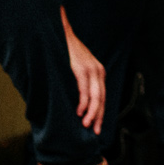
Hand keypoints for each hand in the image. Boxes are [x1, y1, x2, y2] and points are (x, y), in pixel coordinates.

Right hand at [61, 9, 105, 132]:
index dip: (101, 113)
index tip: (97, 128)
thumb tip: (75, 102)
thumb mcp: (76, 68)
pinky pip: (85, 89)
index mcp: (98, 73)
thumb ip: (80, 82)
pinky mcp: (81, 68)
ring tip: (86, 125)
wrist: (60, 33)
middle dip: (98, 116)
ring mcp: (91, 69)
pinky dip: (84, 102)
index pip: (103, 97)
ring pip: (95, 96)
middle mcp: (98, 71)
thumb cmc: (65, 54)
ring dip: (92, 112)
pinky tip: (80, 111)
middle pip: (102, 98)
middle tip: (94, 131)